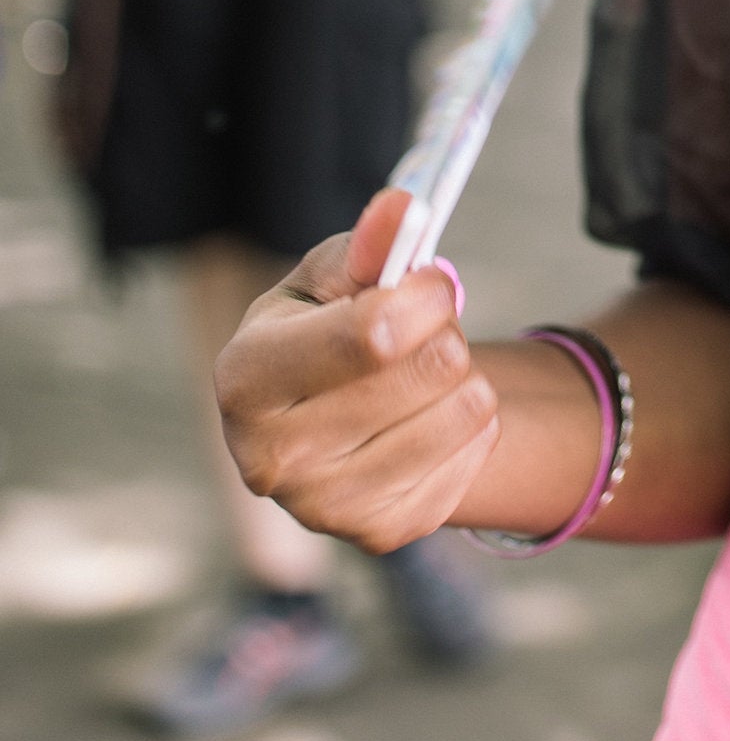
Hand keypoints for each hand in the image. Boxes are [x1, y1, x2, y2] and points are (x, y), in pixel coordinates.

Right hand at [215, 189, 500, 552]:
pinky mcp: (378, 534)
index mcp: (245, 376)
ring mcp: (322, 508)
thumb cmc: (327, 329)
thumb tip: (405, 206)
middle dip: (445, 332)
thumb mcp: (333, 277)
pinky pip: (474, 456)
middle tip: (427, 331)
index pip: (370, 333)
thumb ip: (368, 243)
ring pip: (462, 411)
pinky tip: (434, 418)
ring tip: (428, 374)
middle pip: (428, 370)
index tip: (432, 283)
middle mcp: (270, 456)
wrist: (332, 418)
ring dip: (465, 378)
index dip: (424, 296)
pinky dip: (472, 427)